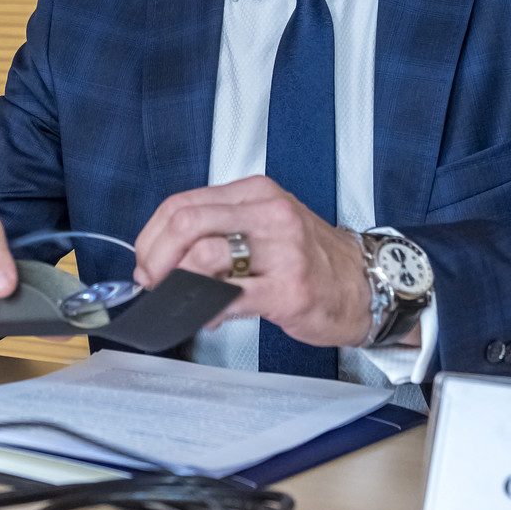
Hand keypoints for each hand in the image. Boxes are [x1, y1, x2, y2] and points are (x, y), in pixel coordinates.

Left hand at [132, 175, 370, 347]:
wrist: (366, 284)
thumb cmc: (310, 258)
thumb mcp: (265, 224)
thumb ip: (219, 231)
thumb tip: (163, 259)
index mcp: (256, 193)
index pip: (183, 203)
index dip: (151, 236)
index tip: (145, 261)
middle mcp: (269, 213)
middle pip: (187, 223)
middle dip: (156, 258)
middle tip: (152, 283)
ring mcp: (282, 250)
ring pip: (204, 256)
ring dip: (178, 284)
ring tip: (182, 300)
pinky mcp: (289, 288)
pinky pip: (230, 297)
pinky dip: (207, 309)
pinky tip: (208, 316)